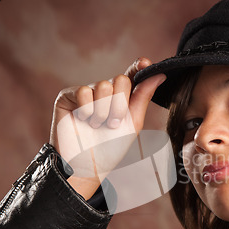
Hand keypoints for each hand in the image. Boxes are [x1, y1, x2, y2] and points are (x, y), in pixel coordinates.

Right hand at [49, 58, 165, 199]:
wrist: (87, 166)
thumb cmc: (110, 148)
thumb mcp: (133, 123)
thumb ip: (143, 97)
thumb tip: (159, 74)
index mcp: (121, 97)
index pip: (131, 75)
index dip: (139, 67)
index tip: (146, 63)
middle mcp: (104, 91)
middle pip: (120, 80)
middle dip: (120, 106)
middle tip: (112, 124)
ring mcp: (86, 92)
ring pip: (103, 86)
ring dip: (103, 112)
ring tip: (97, 125)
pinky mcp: (68, 96)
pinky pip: (83, 92)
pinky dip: (87, 111)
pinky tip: (83, 121)